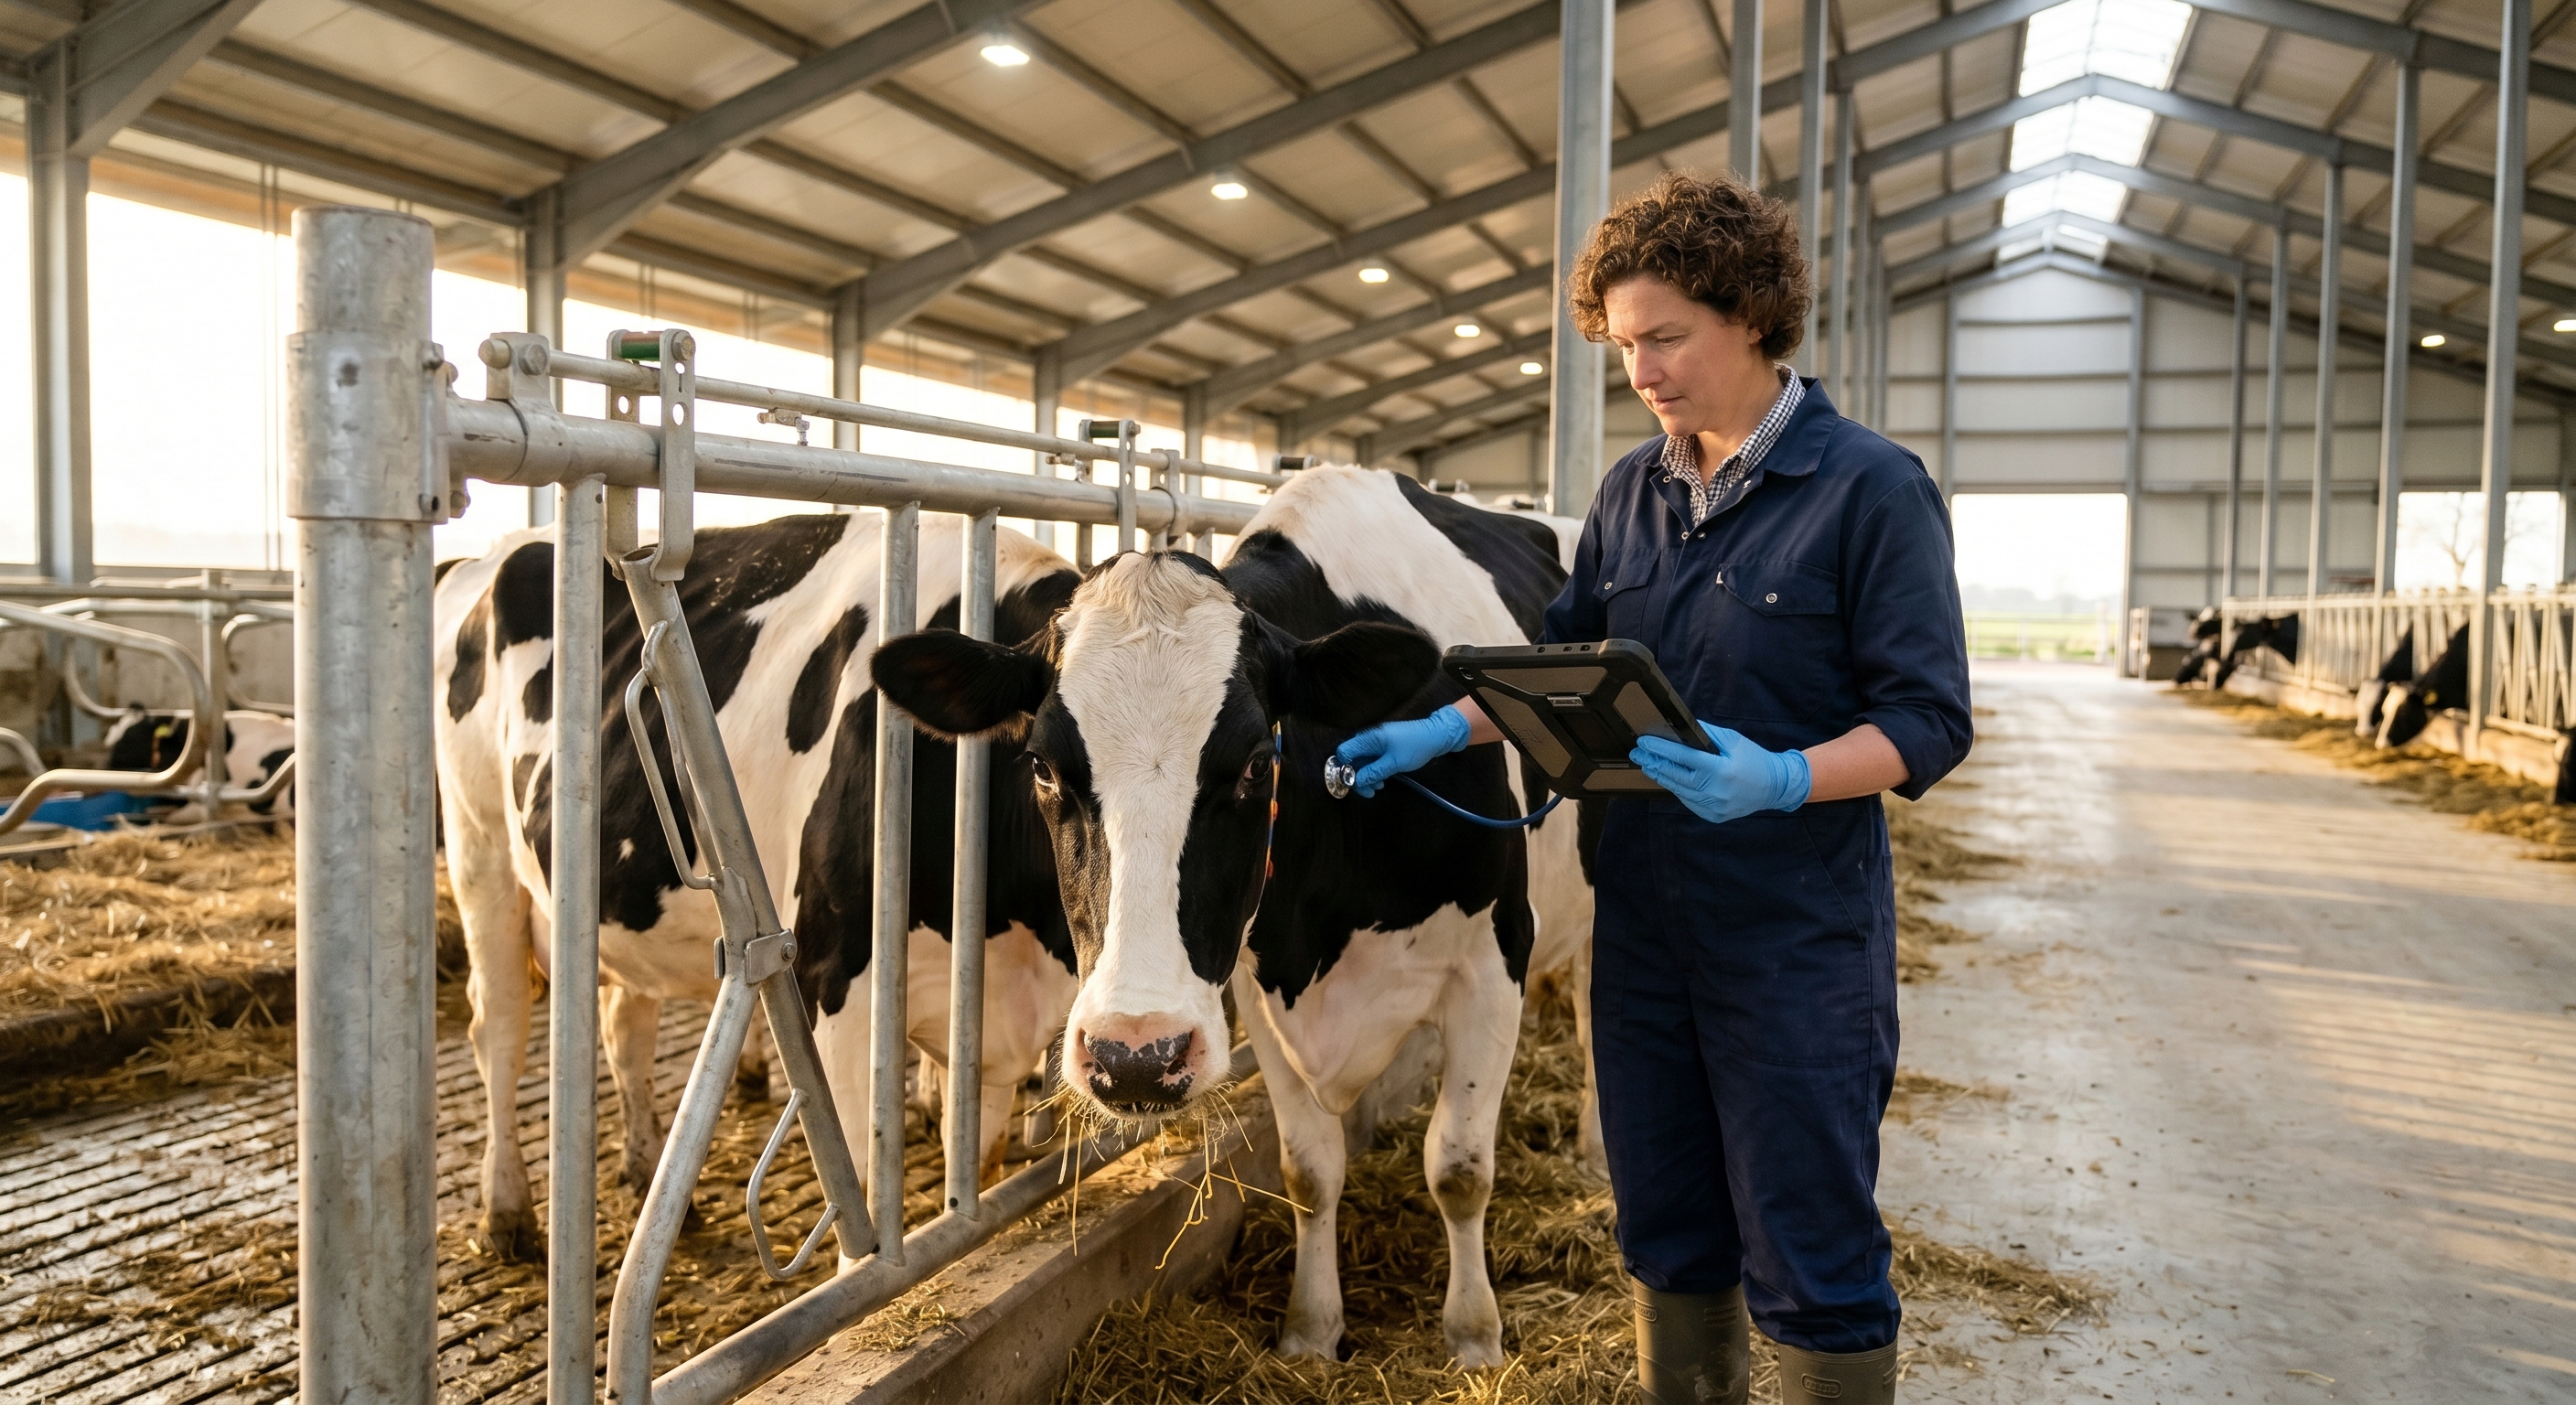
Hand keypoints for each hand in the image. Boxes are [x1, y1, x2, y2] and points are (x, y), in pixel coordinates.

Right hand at [1334, 706, 1470, 797]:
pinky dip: (1375, 772)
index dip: (1345, 768)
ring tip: (1379, 787)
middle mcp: (1370, 739)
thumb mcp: (1394, 763)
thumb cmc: (1416, 747)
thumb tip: (1356, 781)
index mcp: (1370, 739)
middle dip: (1358, 777)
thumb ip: (1373, 772)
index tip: (1354, 782)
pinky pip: (1373, 761)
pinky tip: (1383, 780)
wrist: (1437, 736)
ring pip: (1364, 762)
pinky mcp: (1385, 748)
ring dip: (1368, 776)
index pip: (1345, 751)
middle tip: (1369, 792)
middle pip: (1353, 759)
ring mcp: (1378, 744)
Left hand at [1630, 722, 1811, 824]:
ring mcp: (1713, 807)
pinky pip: (1688, 801)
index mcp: (1719, 770)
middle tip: (1638, 754)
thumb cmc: (1754, 759)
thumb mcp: (1733, 740)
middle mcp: (1714, 791)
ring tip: (1648, 765)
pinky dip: (1677, 788)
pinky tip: (1668, 778)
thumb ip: (1706, 734)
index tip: (1644, 742)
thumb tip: (1681, 728)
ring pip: (1678, 790)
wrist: (1775, 786)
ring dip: (1661, 776)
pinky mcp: (1712, 816)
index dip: (1660, 749)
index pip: (1682, 757)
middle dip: (1653, 763)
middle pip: (1674, 775)